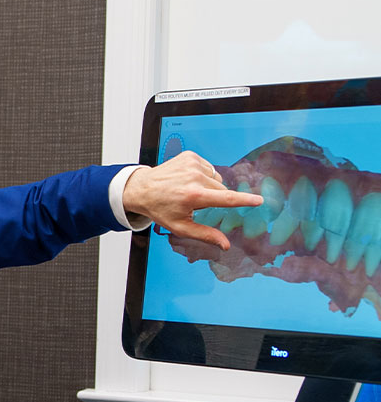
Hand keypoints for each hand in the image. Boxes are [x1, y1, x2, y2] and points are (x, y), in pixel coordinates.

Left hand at [121, 150, 262, 250]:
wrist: (142, 188)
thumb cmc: (161, 209)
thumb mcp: (180, 227)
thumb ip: (205, 235)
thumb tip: (226, 245)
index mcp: (194, 196)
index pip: (226, 198)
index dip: (245, 200)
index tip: (259, 200)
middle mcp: (194, 177)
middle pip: (222, 189)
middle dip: (214, 197)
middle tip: (195, 202)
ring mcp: (192, 164)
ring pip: (216, 178)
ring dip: (209, 185)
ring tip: (189, 190)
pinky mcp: (190, 156)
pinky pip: (208, 168)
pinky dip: (202, 174)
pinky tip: (187, 179)